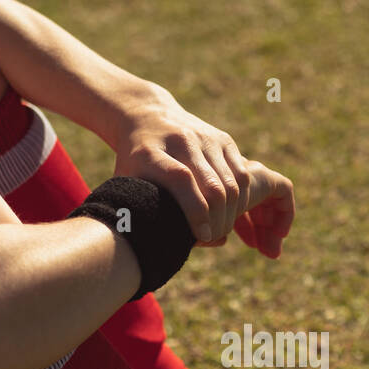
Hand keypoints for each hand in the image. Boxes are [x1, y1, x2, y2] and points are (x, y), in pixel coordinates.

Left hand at [112, 94, 293, 257]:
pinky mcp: (223, 139)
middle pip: (212, 185)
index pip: (181, 180)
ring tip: (223, 229)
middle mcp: (180, 141)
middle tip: (214, 237)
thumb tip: (168, 251)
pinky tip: (232, 213)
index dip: (195, 211)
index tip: (203, 237)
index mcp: (150, 153)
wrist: (146, 117)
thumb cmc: (134, 165)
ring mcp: (205, 138)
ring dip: (233, 212)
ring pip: (232, 182)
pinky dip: (242, 198)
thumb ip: (142, 214)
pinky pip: (242, 174)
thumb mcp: (126, 186)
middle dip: (219, 218)